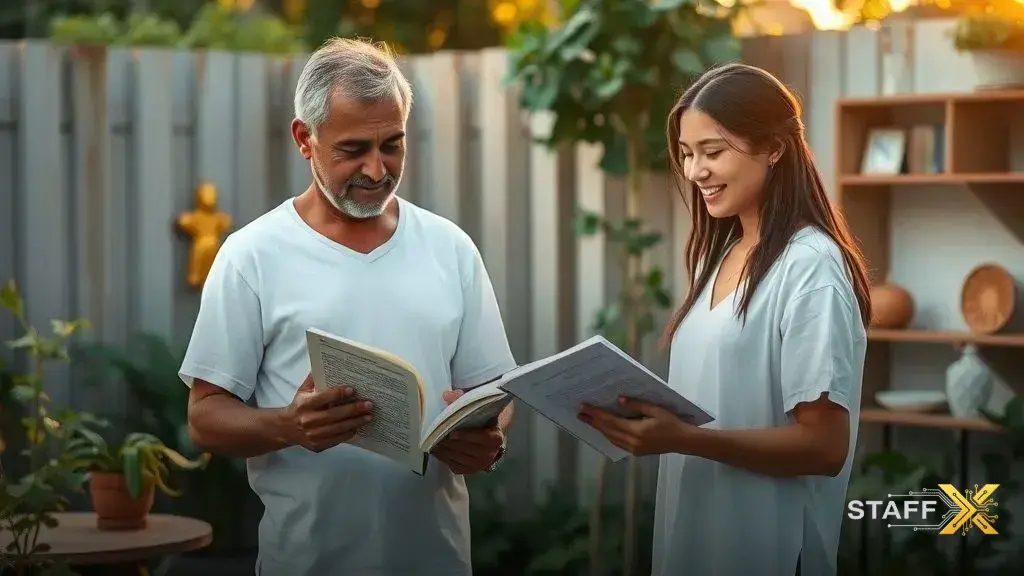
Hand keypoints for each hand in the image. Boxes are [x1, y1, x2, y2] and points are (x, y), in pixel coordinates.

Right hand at [281, 374, 372, 452]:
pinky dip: (348, 433)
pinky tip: (357, 427)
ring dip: (355, 422)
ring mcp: (312, 435)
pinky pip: (336, 440)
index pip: (323, 398)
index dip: (338, 394)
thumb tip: (326, 363)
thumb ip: (314, 379)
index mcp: (304, 404)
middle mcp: (307, 420)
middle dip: (353, 410)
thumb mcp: (303, 390)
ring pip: (338, 429)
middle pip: (334, 415)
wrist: (286, 429)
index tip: (352, 389)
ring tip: (368, 416)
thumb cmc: (299, 406)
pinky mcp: (317, 446)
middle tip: (368, 404)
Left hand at [431, 389, 504, 474]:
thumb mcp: (478, 408)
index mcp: (496, 438)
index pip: (482, 438)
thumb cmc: (484, 420)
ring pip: (458, 457)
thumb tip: (447, 396)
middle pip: (466, 449)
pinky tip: (435, 449)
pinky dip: (443, 457)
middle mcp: (489, 454)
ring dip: (444, 450)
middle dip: (450, 442)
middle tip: (435, 435)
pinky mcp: (469, 471)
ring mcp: (479, 465)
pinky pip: (453, 465)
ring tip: (431, 441)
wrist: (490, 439)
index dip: (467, 436)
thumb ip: (464, 399)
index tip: (452, 432)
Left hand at [577, 396, 692, 456]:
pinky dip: (608, 434)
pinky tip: (603, 429)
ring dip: (599, 429)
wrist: (683, 441)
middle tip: (579, 413)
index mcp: (636, 431)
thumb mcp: (655, 410)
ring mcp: (633, 449)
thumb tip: (619, 400)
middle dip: (593, 421)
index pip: (610, 421)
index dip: (596, 414)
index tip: (584, 407)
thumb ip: (636, 405)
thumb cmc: (671, 423)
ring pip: (611, 438)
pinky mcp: (636, 451)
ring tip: (587, 420)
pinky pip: (617, 442)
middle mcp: (631, 442)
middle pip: (607, 431)